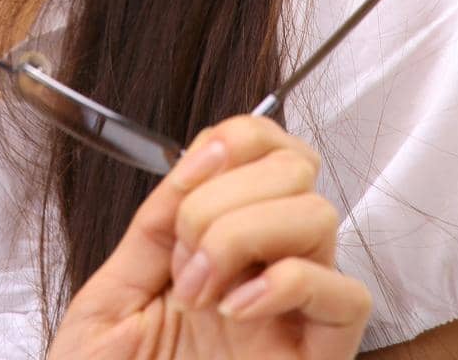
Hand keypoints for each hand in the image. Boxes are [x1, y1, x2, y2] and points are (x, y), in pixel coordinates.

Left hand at [47, 114, 372, 359]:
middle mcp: (262, 276)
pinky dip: (288, 282)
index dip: (241, 137)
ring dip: (249, 232)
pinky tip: (237, 308)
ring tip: (202, 287)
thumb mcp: (111, 300)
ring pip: (322, 217)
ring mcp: (293, 320)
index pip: (266, 149)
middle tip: (187, 252)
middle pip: (298, 170)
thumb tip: (201, 158)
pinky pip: (346, 297)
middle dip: (232, 191)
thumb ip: (155, 227)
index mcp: (215, 251)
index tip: (197, 167)